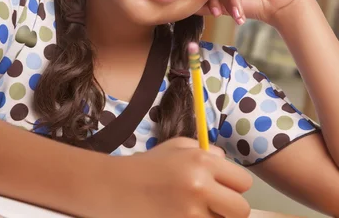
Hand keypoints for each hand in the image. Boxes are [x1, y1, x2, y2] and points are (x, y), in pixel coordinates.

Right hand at [108, 137, 251, 217]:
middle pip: (241, 209)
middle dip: (228, 209)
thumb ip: (206, 151)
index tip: (219, 188)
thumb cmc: (146, 166)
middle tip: (211, 205)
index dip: (232, 186)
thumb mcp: (175, 147)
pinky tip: (182, 216)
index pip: (243, 182)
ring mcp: (190, 213)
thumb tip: (226, 162)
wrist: (115, 187)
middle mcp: (199, 187)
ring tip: (192, 210)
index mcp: (200, 162)